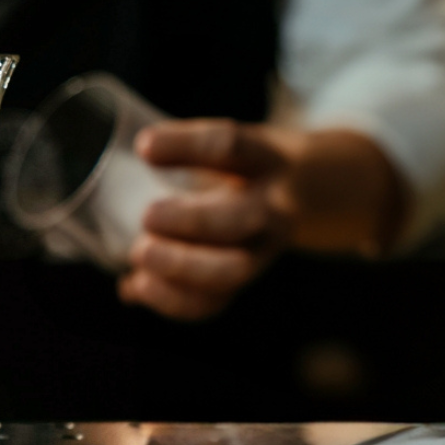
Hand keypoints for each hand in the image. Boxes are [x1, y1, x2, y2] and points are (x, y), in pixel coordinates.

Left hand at [117, 119, 296, 320]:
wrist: (309, 192)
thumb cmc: (248, 163)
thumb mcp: (232, 142)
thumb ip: (188, 146)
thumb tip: (143, 150)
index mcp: (264, 158)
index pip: (230, 146)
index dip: (185, 145)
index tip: (144, 146)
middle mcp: (272, 207)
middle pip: (241, 220)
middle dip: (193, 221)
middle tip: (147, 215)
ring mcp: (262, 250)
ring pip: (232, 271)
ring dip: (181, 268)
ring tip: (139, 255)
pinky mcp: (244, 279)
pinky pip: (215, 301)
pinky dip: (172, 300)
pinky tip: (136, 285)